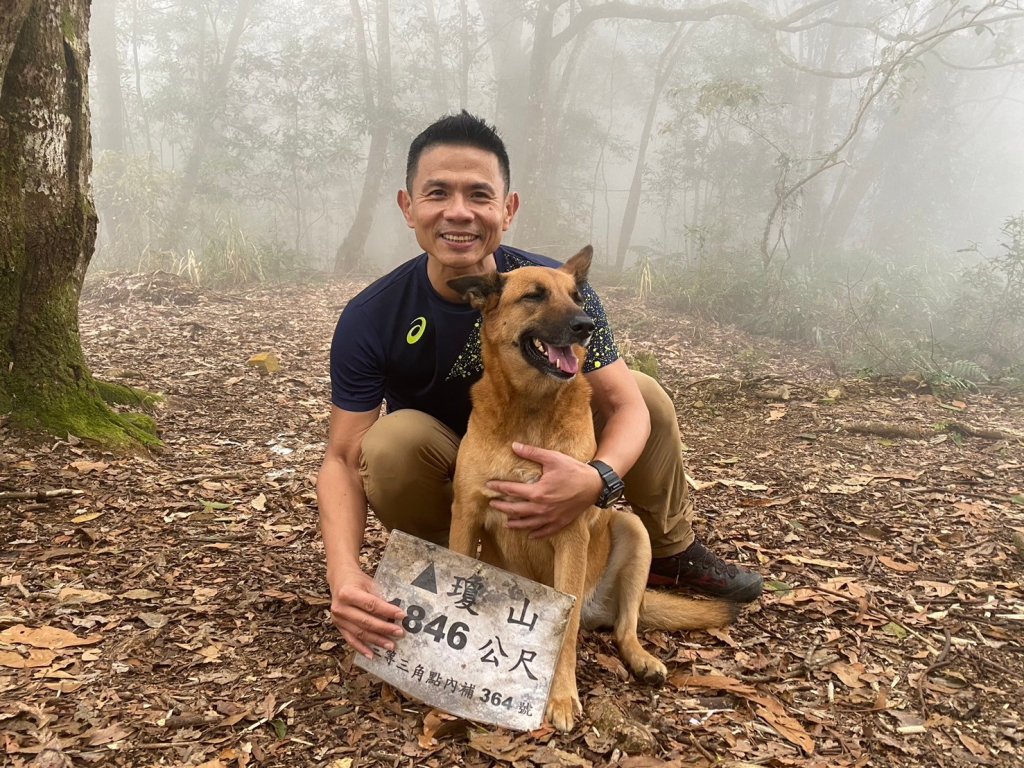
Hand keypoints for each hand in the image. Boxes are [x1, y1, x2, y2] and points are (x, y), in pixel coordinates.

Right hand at [329, 565, 405, 658]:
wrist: (339, 579)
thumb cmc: (357, 580)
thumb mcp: (369, 583)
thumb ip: (379, 598)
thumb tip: (396, 614)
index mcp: (348, 593)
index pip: (371, 605)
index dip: (387, 611)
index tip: (402, 616)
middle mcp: (340, 608)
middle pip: (366, 621)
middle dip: (384, 629)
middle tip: (400, 633)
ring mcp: (338, 619)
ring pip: (360, 633)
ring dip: (376, 641)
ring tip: (391, 646)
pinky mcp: (338, 627)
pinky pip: (351, 640)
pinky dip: (362, 648)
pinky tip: (372, 655)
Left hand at [486, 442, 603, 538]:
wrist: (594, 485)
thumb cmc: (573, 470)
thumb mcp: (552, 458)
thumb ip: (532, 453)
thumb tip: (514, 446)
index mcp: (538, 492)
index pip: (512, 490)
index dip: (499, 487)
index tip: (489, 485)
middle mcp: (542, 508)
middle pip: (516, 510)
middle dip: (502, 506)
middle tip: (493, 504)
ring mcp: (551, 517)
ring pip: (528, 524)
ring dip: (515, 523)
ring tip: (506, 522)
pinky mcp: (560, 522)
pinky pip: (545, 532)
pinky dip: (536, 534)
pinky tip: (530, 534)